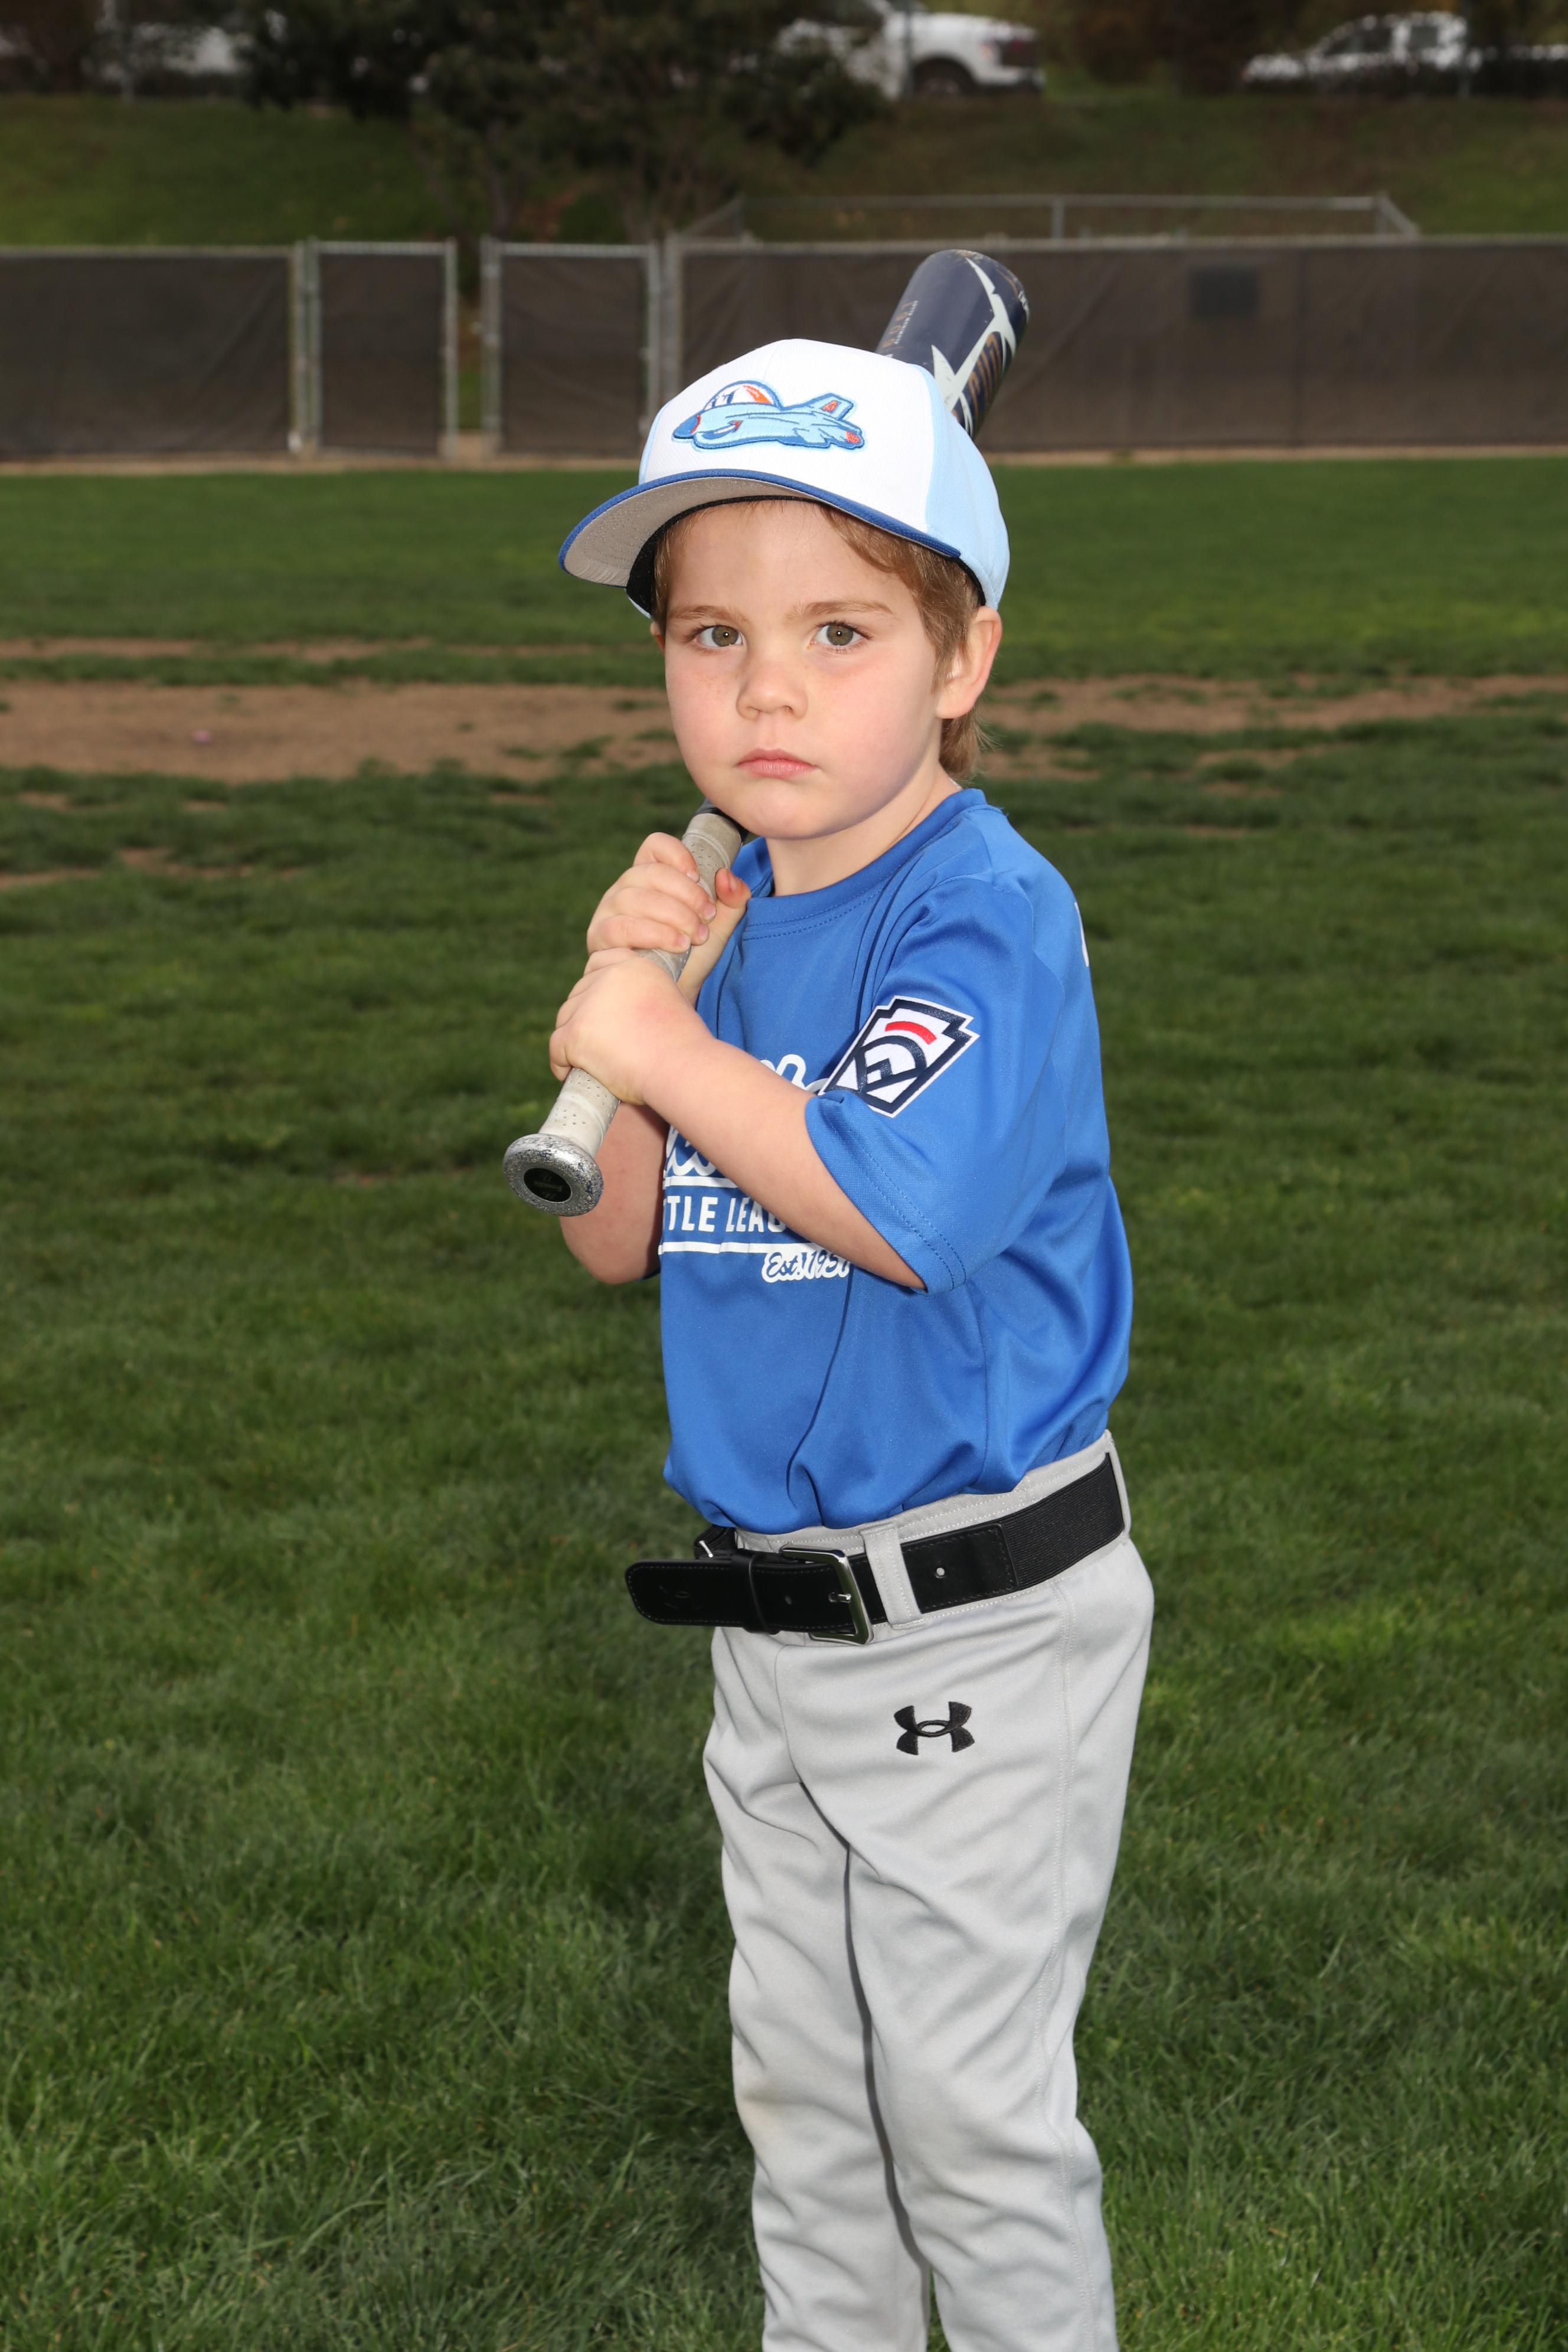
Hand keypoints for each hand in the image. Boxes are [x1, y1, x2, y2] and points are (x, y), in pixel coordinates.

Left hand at [549, 950, 708, 1107]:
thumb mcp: (668, 1005)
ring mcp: (589, 1003)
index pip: (598, 963)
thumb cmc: (683, 1049)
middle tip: (597, 1046)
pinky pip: (556, 1048)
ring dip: (572, 1040)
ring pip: (565, 1020)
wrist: (682, 1068)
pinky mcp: (576, 1032)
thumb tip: (619, 1017)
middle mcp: (609, 976)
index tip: (600, 1013)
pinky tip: (571, 1074)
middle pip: (578, 994)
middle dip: (583, 1019)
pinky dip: (561, 1063)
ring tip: (587, 1062)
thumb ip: (641, 1000)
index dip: (594, 988)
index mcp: (635, 965)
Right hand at [586, 831, 749, 1001]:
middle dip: (685, 894)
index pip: (655, 846)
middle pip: (648, 872)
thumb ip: (732, 900)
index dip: (677, 855)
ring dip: (673, 915)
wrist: (672, 996)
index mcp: (651, 877)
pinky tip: (678, 946)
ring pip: (634, 897)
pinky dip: (654, 934)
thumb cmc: (692, 957)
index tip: (699, 877)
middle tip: (707, 917)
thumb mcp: (718, 926)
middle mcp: (625, 888)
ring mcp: (608, 910)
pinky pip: (621, 926)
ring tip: (695, 936)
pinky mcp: (600, 937)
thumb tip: (726, 876)